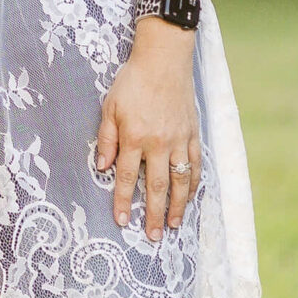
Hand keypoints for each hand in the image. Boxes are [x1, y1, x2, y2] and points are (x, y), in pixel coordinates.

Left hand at [95, 28, 200, 239]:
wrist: (164, 59)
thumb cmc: (132, 82)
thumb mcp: (110, 107)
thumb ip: (106, 138)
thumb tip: (101, 167)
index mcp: (134, 137)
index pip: (125, 177)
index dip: (122, 201)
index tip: (122, 222)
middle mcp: (158, 143)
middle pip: (155, 187)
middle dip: (153, 214)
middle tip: (152, 237)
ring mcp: (179, 140)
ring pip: (180, 181)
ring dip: (177, 206)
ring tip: (173, 226)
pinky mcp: (193, 134)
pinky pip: (196, 165)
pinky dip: (194, 184)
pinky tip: (190, 198)